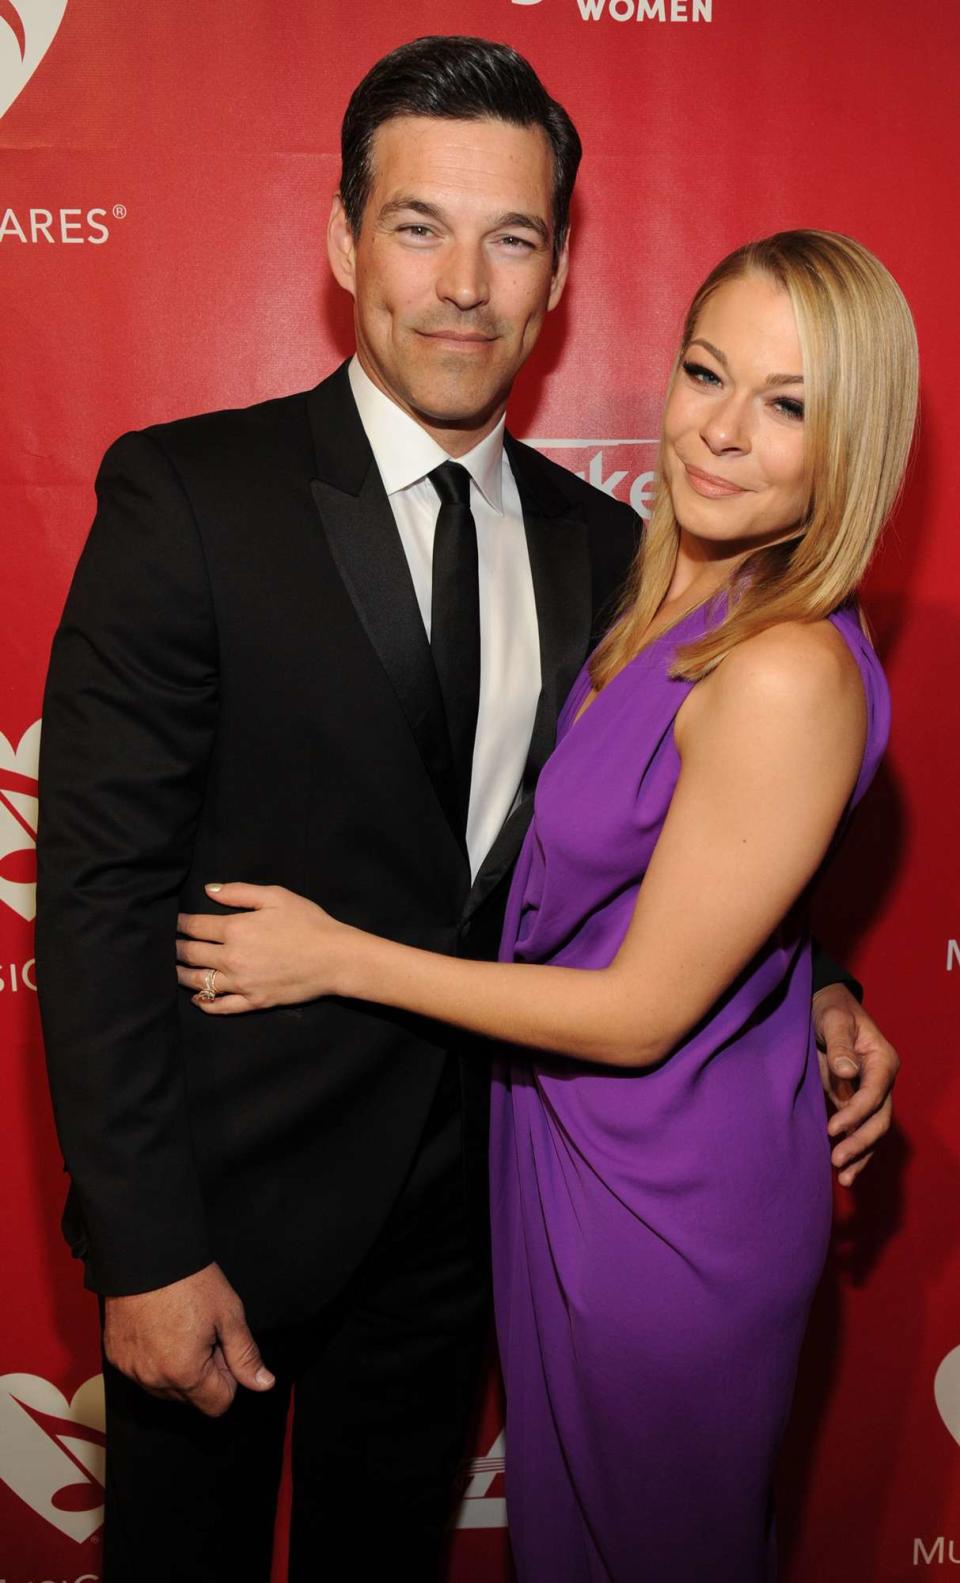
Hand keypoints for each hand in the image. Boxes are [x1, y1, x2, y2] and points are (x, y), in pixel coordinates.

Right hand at [103, 1262, 274, 1416]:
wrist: (145, 1254)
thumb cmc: (188, 1280)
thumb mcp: (229, 1315)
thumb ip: (246, 1355)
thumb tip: (263, 1383)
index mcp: (184, 1373)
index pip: (218, 1404)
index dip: (228, 1376)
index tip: (223, 1346)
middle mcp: (153, 1380)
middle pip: (192, 1398)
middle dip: (203, 1372)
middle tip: (203, 1332)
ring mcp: (130, 1370)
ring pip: (166, 1388)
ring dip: (178, 1369)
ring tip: (180, 1328)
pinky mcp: (116, 1357)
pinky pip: (142, 1373)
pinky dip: (155, 1359)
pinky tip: (159, 1328)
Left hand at [176, 882, 348, 1013]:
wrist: (335, 958)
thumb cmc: (309, 922)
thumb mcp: (276, 896)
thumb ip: (239, 892)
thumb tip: (207, 890)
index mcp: (236, 929)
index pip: (196, 926)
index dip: (181, 923)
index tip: (175, 922)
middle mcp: (232, 958)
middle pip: (191, 954)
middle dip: (177, 948)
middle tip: (170, 945)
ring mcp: (242, 983)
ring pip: (200, 982)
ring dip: (182, 975)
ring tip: (175, 970)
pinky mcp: (254, 1002)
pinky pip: (221, 1006)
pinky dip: (205, 1004)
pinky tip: (197, 999)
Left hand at [812, 983, 899, 1187]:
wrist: (825, 1008)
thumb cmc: (831, 1010)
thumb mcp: (834, 1020)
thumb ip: (840, 1046)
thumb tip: (847, 1072)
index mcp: (883, 1060)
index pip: (875, 1093)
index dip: (856, 1113)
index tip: (833, 1129)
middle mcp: (882, 1081)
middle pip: (879, 1118)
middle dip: (860, 1142)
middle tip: (837, 1161)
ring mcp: (870, 1094)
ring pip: (872, 1131)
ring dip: (860, 1155)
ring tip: (843, 1178)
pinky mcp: (854, 1102)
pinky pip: (859, 1131)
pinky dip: (854, 1151)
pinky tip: (843, 1173)